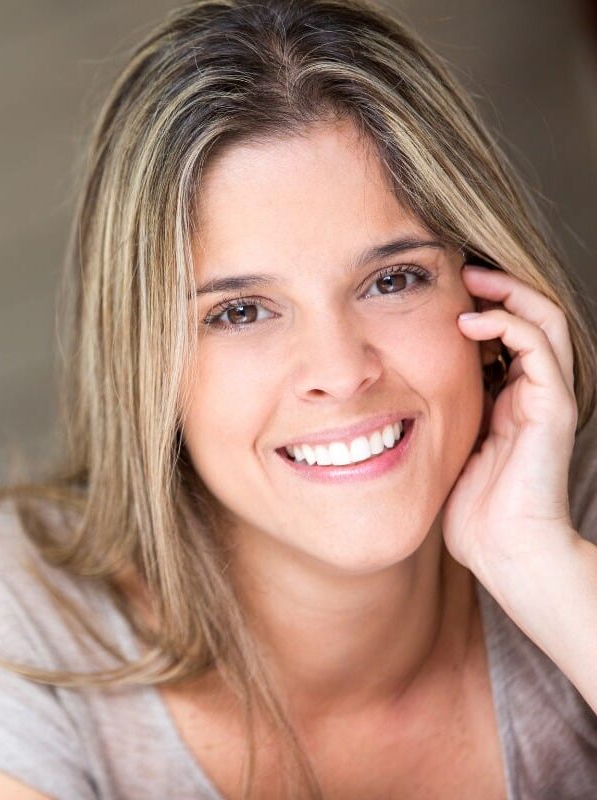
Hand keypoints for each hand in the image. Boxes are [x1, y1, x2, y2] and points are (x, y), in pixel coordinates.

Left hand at [440, 264, 580, 582]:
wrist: (504, 551)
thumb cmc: (471, 511)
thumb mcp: (447, 449)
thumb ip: (439, 417)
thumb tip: (396, 395)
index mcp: (509, 401)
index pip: (505, 336)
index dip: (480, 307)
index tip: (440, 292)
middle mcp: (532, 392)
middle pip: (530, 318)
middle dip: (498, 288)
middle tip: (459, 271)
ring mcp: (547, 397)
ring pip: (544, 319)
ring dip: (507, 291)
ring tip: (469, 278)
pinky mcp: (552, 405)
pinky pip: (538, 345)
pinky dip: (506, 322)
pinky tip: (468, 321)